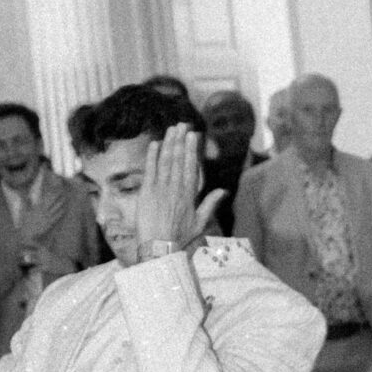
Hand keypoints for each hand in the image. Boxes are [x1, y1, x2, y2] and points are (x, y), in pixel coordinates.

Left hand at [133, 124, 224, 253]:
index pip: (191, 167)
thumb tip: (224, 190)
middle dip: (181, 140)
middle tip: (182, 124)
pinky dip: (152, 156)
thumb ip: (210, 203)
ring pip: (166, 161)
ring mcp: (161, 189)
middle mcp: (176, 188)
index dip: (192, 150)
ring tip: (171, 129)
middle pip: (179, 159)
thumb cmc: (179, 236)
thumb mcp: (200, 222)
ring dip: (169, 143)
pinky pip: (150, 170)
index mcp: (189, 194)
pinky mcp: (147, 192)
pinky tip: (155, 144)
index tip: (193, 135)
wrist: (159, 247)